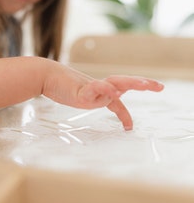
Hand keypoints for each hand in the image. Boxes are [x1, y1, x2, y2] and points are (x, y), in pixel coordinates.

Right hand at [43, 61, 163, 130]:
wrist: (45, 75)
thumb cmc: (60, 85)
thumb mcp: (78, 94)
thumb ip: (90, 96)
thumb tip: (97, 98)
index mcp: (97, 92)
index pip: (116, 101)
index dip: (124, 114)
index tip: (129, 127)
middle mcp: (97, 89)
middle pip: (122, 83)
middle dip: (141, 84)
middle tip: (158, 86)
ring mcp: (90, 88)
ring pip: (114, 83)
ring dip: (130, 83)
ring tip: (145, 85)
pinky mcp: (81, 89)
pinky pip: (96, 88)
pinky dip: (106, 89)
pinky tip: (115, 92)